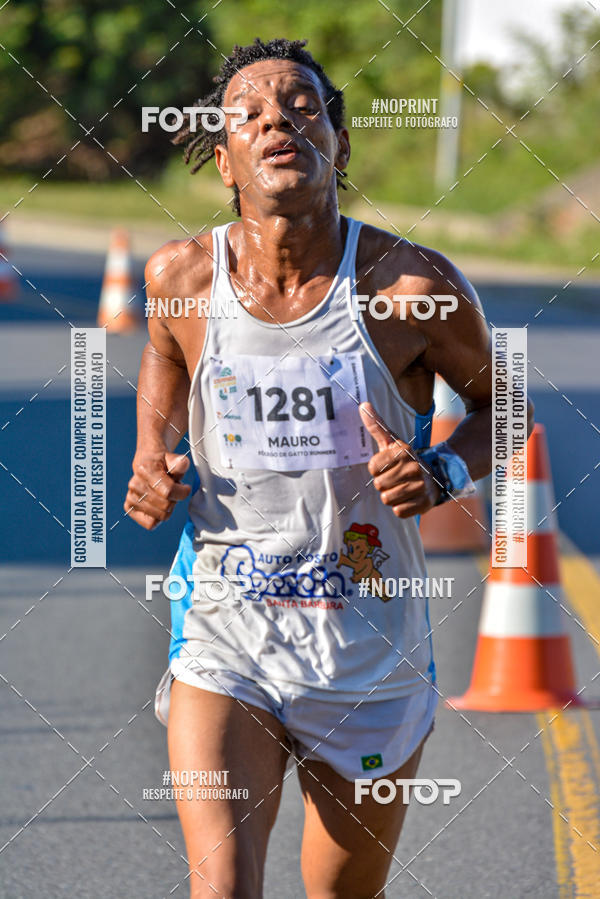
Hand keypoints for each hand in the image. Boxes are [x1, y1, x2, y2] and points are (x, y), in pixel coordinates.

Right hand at [124, 451, 191, 529]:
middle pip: (165, 506)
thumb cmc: (163, 463)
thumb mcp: (173, 459)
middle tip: (172, 490)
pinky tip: (158, 505)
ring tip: (164, 495)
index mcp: (145, 470)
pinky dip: (159, 518)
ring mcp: (130, 497)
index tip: (186, 488)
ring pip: (160, 516)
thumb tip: (183, 463)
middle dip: (175, 499)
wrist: (146, 463)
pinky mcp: (129, 507)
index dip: (182, 492)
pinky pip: (150, 524)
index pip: (168, 491)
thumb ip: (179, 462)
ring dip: (168, 508)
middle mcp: (135, 484)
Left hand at [359, 402, 440, 517]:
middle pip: (379, 485)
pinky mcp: (424, 503)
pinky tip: (409, 498)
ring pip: (387, 499)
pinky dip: (401, 507)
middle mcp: (414, 467)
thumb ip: (376, 425)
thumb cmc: (405, 460)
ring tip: (402, 487)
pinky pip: (398, 511)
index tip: (388, 466)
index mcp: (403, 451)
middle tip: (396, 478)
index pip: (372, 467)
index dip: (377, 469)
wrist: (435, 477)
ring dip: (391, 496)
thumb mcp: (392, 442)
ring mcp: (420, 486)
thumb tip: (362, 405)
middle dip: (384, 484)